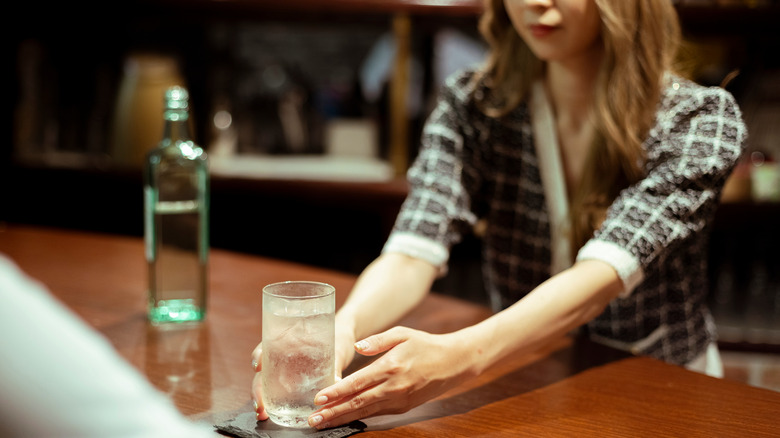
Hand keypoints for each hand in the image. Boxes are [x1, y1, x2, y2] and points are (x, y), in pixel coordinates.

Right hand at [250, 324, 357, 419]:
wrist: (344, 339)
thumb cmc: (339, 339)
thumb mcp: (337, 351)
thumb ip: (334, 366)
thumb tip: (334, 381)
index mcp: (289, 339)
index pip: (267, 344)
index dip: (259, 354)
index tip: (257, 366)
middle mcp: (282, 353)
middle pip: (263, 368)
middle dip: (258, 387)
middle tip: (260, 405)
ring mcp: (285, 366)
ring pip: (266, 380)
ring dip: (261, 396)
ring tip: (261, 413)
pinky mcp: (292, 379)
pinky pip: (277, 388)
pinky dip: (272, 400)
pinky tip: (268, 412)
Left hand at [307, 326, 476, 428]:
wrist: (453, 363)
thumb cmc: (425, 345)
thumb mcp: (402, 334)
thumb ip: (377, 340)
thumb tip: (358, 346)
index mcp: (390, 366)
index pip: (358, 383)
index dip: (336, 392)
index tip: (319, 398)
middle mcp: (394, 387)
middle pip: (358, 403)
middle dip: (333, 412)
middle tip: (313, 419)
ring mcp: (399, 400)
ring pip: (365, 412)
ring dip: (342, 419)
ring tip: (323, 424)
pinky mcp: (404, 407)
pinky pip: (377, 414)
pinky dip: (359, 417)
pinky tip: (345, 419)